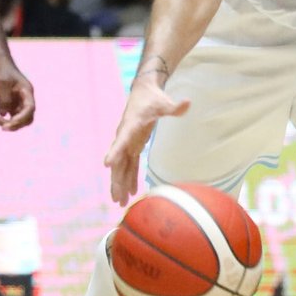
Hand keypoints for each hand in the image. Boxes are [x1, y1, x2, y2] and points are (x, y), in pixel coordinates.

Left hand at [0, 56, 35, 130]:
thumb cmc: (1, 69)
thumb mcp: (2, 84)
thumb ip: (4, 100)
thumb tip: (4, 114)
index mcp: (27, 92)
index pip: (30, 108)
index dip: (22, 118)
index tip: (10, 122)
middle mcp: (25, 98)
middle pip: (27, 117)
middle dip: (16, 124)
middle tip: (2, 127)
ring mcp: (18, 101)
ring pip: (19, 119)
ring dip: (9, 123)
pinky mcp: (10, 102)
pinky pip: (10, 116)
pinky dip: (4, 119)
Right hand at [103, 75, 191, 204]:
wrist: (143, 92)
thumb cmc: (152, 97)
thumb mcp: (164, 102)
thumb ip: (174, 106)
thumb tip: (188, 102)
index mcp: (130, 125)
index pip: (121, 140)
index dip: (114, 151)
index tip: (107, 164)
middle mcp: (125, 136)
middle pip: (118, 161)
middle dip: (116, 180)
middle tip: (116, 198)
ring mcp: (128, 142)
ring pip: (121, 167)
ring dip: (120, 184)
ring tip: (120, 203)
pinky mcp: (132, 145)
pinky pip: (129, 165)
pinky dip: (129, 178)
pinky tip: (130, 193)